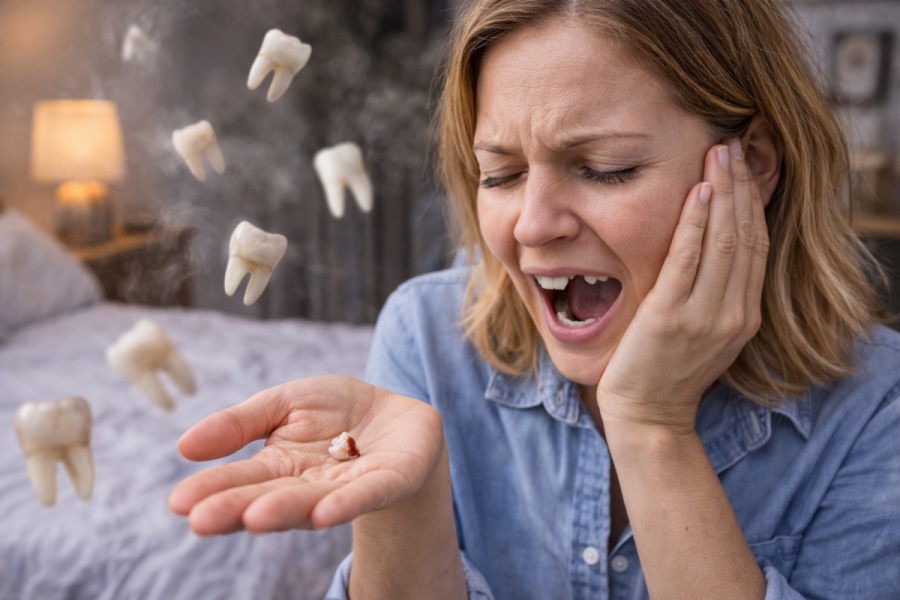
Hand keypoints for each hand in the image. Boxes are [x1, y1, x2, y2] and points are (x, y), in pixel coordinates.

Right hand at [168, 375, 444, 534]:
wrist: (395, 415)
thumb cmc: (334, 412)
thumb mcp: (283, 403)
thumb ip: (240, 423)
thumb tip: (183, 446)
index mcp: (277, 468)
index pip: (240, 482)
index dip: (212, 491)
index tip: (180, 503)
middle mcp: (306, 487)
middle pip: (268, 499)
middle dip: (237, 509)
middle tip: (200, 521)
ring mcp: (345, 489)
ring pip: (311, 502)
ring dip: (284, 511)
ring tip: (254, 518)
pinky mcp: (387, 483)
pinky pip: (364, 495)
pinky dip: (345, 505)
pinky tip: (324, 515)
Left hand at [597, 138, 768, 433]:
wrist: (648, 416)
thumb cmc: (667, 372)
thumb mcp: (704, 332)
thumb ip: (714, 295)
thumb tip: (709, 248)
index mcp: (745, 315)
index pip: (756, 245)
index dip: (752, 202)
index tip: (744, 166)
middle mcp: (734, 313)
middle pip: (745, 235)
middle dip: (741, 186)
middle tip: (734, 143)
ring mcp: (705, 315)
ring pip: (723, 240)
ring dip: (722, 192)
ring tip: (719, 153)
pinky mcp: (671, 316)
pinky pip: (687, 258)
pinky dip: (695, 221)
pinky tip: (697, 190)